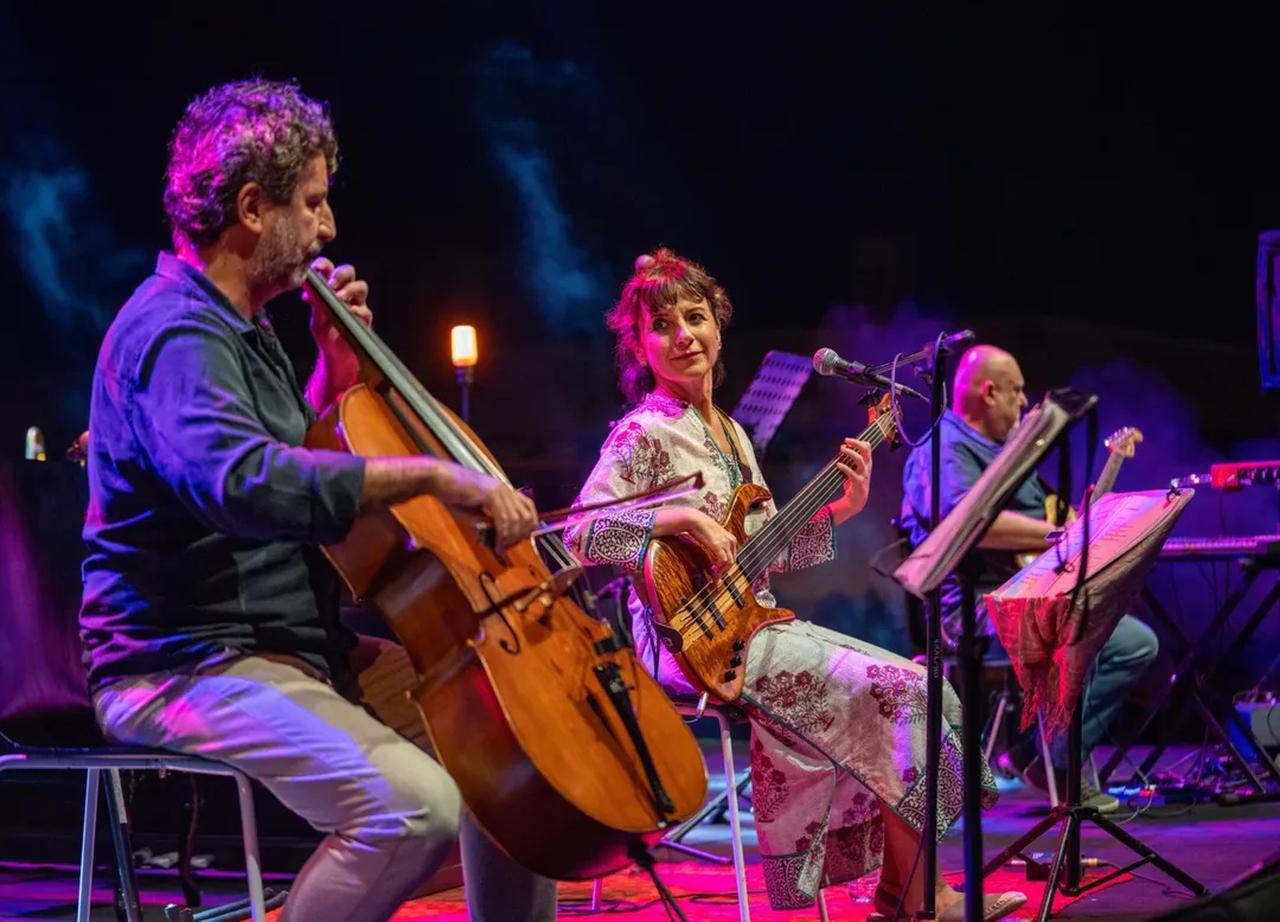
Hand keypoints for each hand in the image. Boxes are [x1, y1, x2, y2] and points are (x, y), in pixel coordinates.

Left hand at [302, 257, 371, 393]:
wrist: (336, 355)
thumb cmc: (326, 333)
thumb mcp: (316, 318)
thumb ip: (315, 302)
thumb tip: (306, 285)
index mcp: (332, 288)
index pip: (329, 268)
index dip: (324, 265)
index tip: (316, 269)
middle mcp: (346, 292)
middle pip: (349, 271)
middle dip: (341, 274)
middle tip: (331, 284)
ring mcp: (358, 304)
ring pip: (361, 286)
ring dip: (350, 290)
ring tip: (339, 297)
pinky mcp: (365, 320)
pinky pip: (366, 311)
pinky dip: (358, 310)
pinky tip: (351, 312)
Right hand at [434, 462, 537, 548]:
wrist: (439, 479)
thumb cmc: (453, 494)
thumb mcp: (474, 511)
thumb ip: (487, 522)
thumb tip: (497, 538)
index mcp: (503, 489)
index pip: (529, 507)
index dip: (527, 525)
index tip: (517, 539)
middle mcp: (505, 488)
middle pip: (526, 516)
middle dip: (519, 535)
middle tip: (507, 546)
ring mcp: (499, 490)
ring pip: (516, 520)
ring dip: (510, 538)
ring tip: (500, 547)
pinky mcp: (490, 494)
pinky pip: (503, 519)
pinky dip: (502, 535)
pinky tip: (496, 543)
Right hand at [684, 508, 738, 575]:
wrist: (695, 520)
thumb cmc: (701, 529)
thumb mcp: (713, 539)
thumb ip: (717, 549)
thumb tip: (716, 563)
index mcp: (732, 539)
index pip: (733, 557)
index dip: (726, 568)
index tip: (719, 575)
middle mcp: (731, 540)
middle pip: (732, 561)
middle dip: (724, 572)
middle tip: (716, 580)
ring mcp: (725, 542)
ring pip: (729, 563)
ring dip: (722, 572)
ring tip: (714, 577)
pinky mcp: (718, 545)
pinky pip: (723, 560)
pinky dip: (719, 567)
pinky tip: (713, 568)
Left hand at [830, 437, 871, 523]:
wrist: (857, 501)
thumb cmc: (854, 483)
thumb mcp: (854, 469)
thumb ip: (850, 459)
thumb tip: (842, 447)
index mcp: (867, 463)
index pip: (867, 448)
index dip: (858, 442)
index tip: (848, 440)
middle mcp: (867, 467)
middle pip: (866, 451)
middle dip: (856, 443)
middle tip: (846, 441)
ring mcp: (864, 475)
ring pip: (860, 460)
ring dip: (851, 453)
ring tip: (842, 449)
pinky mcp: (859, 483)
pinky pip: (852, 473)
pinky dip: (845, 468)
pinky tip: (838, 464)